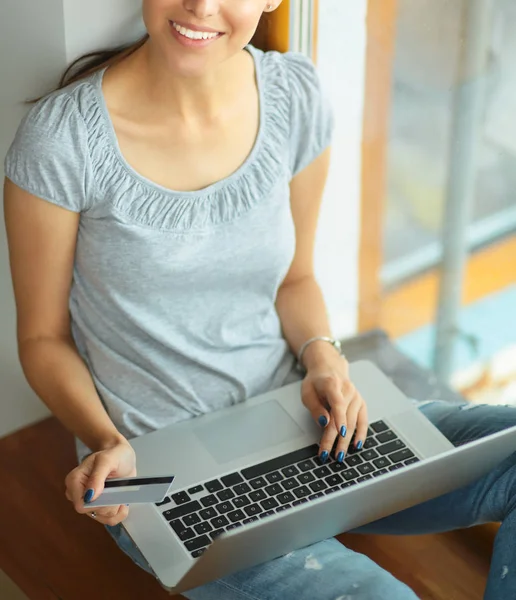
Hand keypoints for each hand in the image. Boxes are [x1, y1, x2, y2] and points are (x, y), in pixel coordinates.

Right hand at [65, 439, 135, 525]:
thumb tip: (90, 497)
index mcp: (74, 481)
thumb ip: (98, 476)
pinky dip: (119, 512)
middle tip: (117, 489)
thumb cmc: (114, 455)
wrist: (123, 456)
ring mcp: (89, 503)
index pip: (81, 505)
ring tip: (120, 492)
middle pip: (91, 512)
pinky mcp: (99, 508)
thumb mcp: (107, 460)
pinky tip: (123, 502)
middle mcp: (78, 494)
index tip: (111, 491)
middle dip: (109, 503)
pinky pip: (109, 520)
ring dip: (116, 507)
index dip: (98, 503)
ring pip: (102, 517)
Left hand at [301, 346, 367, 463]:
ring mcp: (357, 397)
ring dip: (346, 441)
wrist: (329, 369)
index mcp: (333, 384)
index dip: (339, 419)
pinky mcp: (361, 403)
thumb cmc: (316, 382)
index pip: (338, 403)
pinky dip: (361, 434)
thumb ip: (315, 407)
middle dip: (336, 439)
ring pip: (353, 422)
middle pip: (344, 418)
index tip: (338, 433)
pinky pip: (363, 421)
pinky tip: (356, 445)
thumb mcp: (307, 392)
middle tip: (328, 454)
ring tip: (339, 455)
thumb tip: (324, 423)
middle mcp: (348, 390)